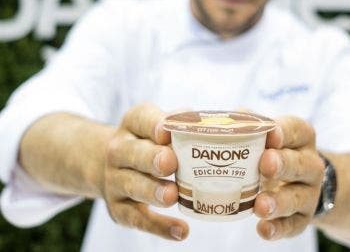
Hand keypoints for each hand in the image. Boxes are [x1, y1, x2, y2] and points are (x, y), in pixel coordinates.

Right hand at [103, 103, 188, 239]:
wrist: (113, 166)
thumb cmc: (151, 143)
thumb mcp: (160, 125)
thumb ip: (189, 123)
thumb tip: (237, 118)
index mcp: (133, 124)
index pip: (141, 119)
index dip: (154, 125)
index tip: (167, 131)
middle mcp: (119, 150)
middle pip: (132, 152)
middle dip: (151, 158)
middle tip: (170, 163)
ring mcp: (116, 180)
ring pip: (132, 185)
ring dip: (153, 191)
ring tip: (173, 196)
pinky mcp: (119, 209)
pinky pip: (138, 219)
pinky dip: (159, 227)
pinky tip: (181, 231)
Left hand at [254, 115, 323, 239]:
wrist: (299, 182)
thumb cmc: (271, 152)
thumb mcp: (264, 135)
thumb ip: (242, 124)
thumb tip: (205, 116)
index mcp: (300, 137)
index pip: (295, 130)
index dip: (283, 131)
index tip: (270, 134)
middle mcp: (310, 164)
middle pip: (300, 164)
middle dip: (283, 164)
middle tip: (265, 164)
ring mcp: (308, 193)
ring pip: (297, 197)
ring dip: (279, 202)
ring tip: (260, 206)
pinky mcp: (302, 218)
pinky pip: (292, 225)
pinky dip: (278, 229)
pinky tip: (262, 229)